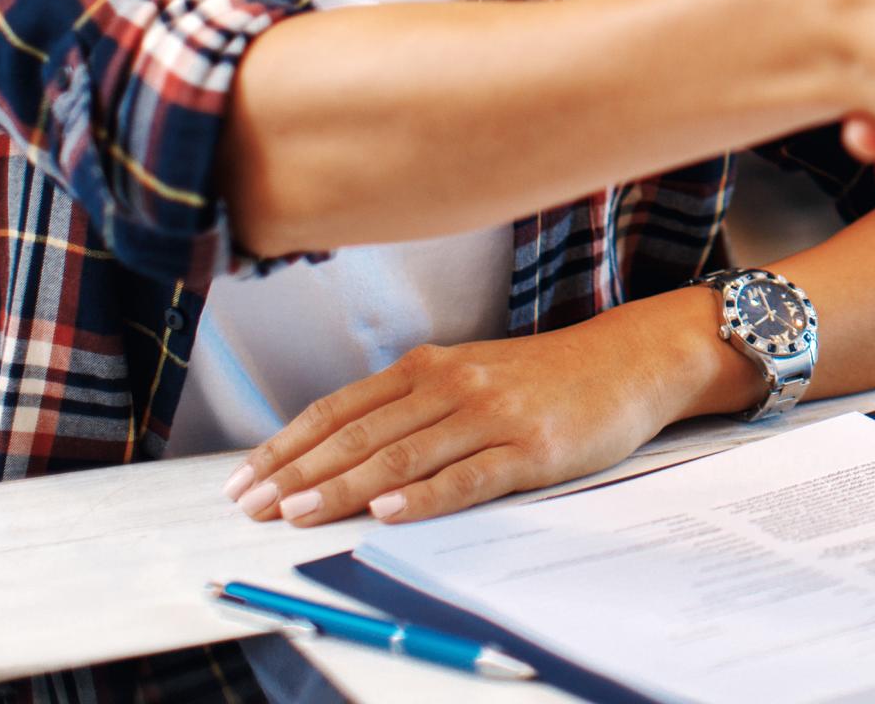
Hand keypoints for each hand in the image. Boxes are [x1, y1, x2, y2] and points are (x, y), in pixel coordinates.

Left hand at [223, 305, 692, 527]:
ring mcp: (491, 416)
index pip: (340, 408)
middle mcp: (453, 385)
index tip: (244, 477)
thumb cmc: (546, 376)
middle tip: (251, 506)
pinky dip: (423, 495)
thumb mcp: (471, 373)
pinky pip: (467, 476)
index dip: (287, 444)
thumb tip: (342, 448)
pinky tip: (389, 510)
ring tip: (298, 513)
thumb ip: (413, 403)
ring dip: (344, 487)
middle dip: (298, 473)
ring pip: (402, 455)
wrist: (629, 361)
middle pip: (360, 433)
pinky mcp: (530, 450)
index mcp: (431, 367)